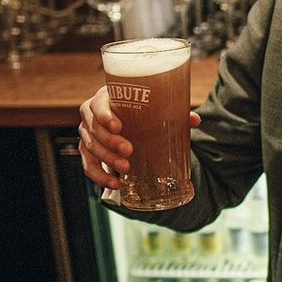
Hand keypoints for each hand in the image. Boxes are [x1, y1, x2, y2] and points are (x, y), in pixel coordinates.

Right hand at [78, 86, 199, 190]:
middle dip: (110, 141)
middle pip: (93, 128)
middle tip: (129, 150)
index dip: (104, 115)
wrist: (127, 120)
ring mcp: (87, 134)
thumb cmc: (140, 110)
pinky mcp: (88, 151)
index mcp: (105, 99)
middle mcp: (91, 116)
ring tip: (125, 168)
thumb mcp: (152, 108)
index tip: (118, 126)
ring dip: (107, 159)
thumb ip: (173, 112)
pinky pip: (88, 166)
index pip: (97, 105)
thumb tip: (195, 120)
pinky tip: (115, 183)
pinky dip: (100, 176)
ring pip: (90, 147)